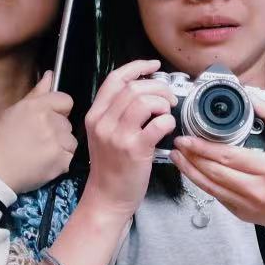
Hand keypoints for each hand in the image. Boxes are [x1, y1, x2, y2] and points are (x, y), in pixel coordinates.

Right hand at [0, 72, 76, 192]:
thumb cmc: (1, 140)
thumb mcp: (15, 111)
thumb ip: (37, 93)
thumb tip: (50, 75)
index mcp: (37, 106)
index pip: (66, 100)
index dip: (59, 110)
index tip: (49, 119)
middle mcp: (49, 122)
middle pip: (67, 123)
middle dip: (57, 131)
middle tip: (37, 140)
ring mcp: (56, 142)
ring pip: (71, 141)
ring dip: (60, 147)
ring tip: (40, 152)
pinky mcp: (61, 161)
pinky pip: (69, 157)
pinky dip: (59, 162)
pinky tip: (43, 163)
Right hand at [78, 59, 175, 219]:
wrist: (106, 198)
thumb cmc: (110, 168)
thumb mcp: (103, 135)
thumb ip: (116, 112)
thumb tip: (144, 90)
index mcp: (95, 115)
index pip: (115, 79)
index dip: (137, 67)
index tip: (154, 66)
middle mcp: (103, 122)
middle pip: (134, 87)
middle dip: (158, 88)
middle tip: (168, 99)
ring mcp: (118, 136)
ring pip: (145, 101)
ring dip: (163, 103)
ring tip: (167, 113)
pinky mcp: (135, 150)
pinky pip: (158, 123)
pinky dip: (168, 121)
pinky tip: (167, 128)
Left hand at [170, 99, 264, 254]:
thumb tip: (252, 99)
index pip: (228, 157)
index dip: (203, 148)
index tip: (187, 138)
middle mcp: (255, 189)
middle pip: (214, 172)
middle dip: (191, 157)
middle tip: (178, 143)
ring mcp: (246, 205)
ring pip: (210, 187)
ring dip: (190, 172)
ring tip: (177, 157)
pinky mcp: (241, 214)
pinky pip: (216, 197)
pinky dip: (202, 183)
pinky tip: (193, 172)